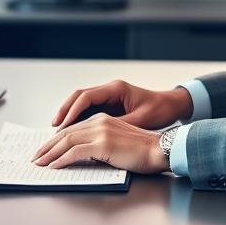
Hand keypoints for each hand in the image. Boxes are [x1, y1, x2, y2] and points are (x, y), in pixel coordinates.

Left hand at [32, 114, 167, 173]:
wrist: (159, 150)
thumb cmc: (143, 152)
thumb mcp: (118, 143)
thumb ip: (100, 144)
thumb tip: (83, 155)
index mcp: (103, 119)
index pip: (73, 129)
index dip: (57, 140)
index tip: (46, 149)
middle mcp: (99, 121)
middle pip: (66, 133)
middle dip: (48, 146)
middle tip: (36, 157)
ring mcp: (101, 131)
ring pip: (67, 141)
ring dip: (50, 153)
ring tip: (39, 162)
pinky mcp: (103, 144)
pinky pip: (76, 152)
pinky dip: (62, 159)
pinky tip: (54, 166)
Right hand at [51, 79, 192, 129]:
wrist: (171, 105)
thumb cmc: (159, 110)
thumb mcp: (140, 119)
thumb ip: (118, 125)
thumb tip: (97, 135)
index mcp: (115, 89)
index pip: (86, 96)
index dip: (72, 110)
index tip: (62, 124)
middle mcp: (109, 90)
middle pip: (79, 97)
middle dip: (65, 111)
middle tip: (54, 126)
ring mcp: (109, 96)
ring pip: (82, 103)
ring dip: (70, 115)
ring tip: (58, 131)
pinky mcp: (110, 105)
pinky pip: (89, 110)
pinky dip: (79, 120)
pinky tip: (72, 131)